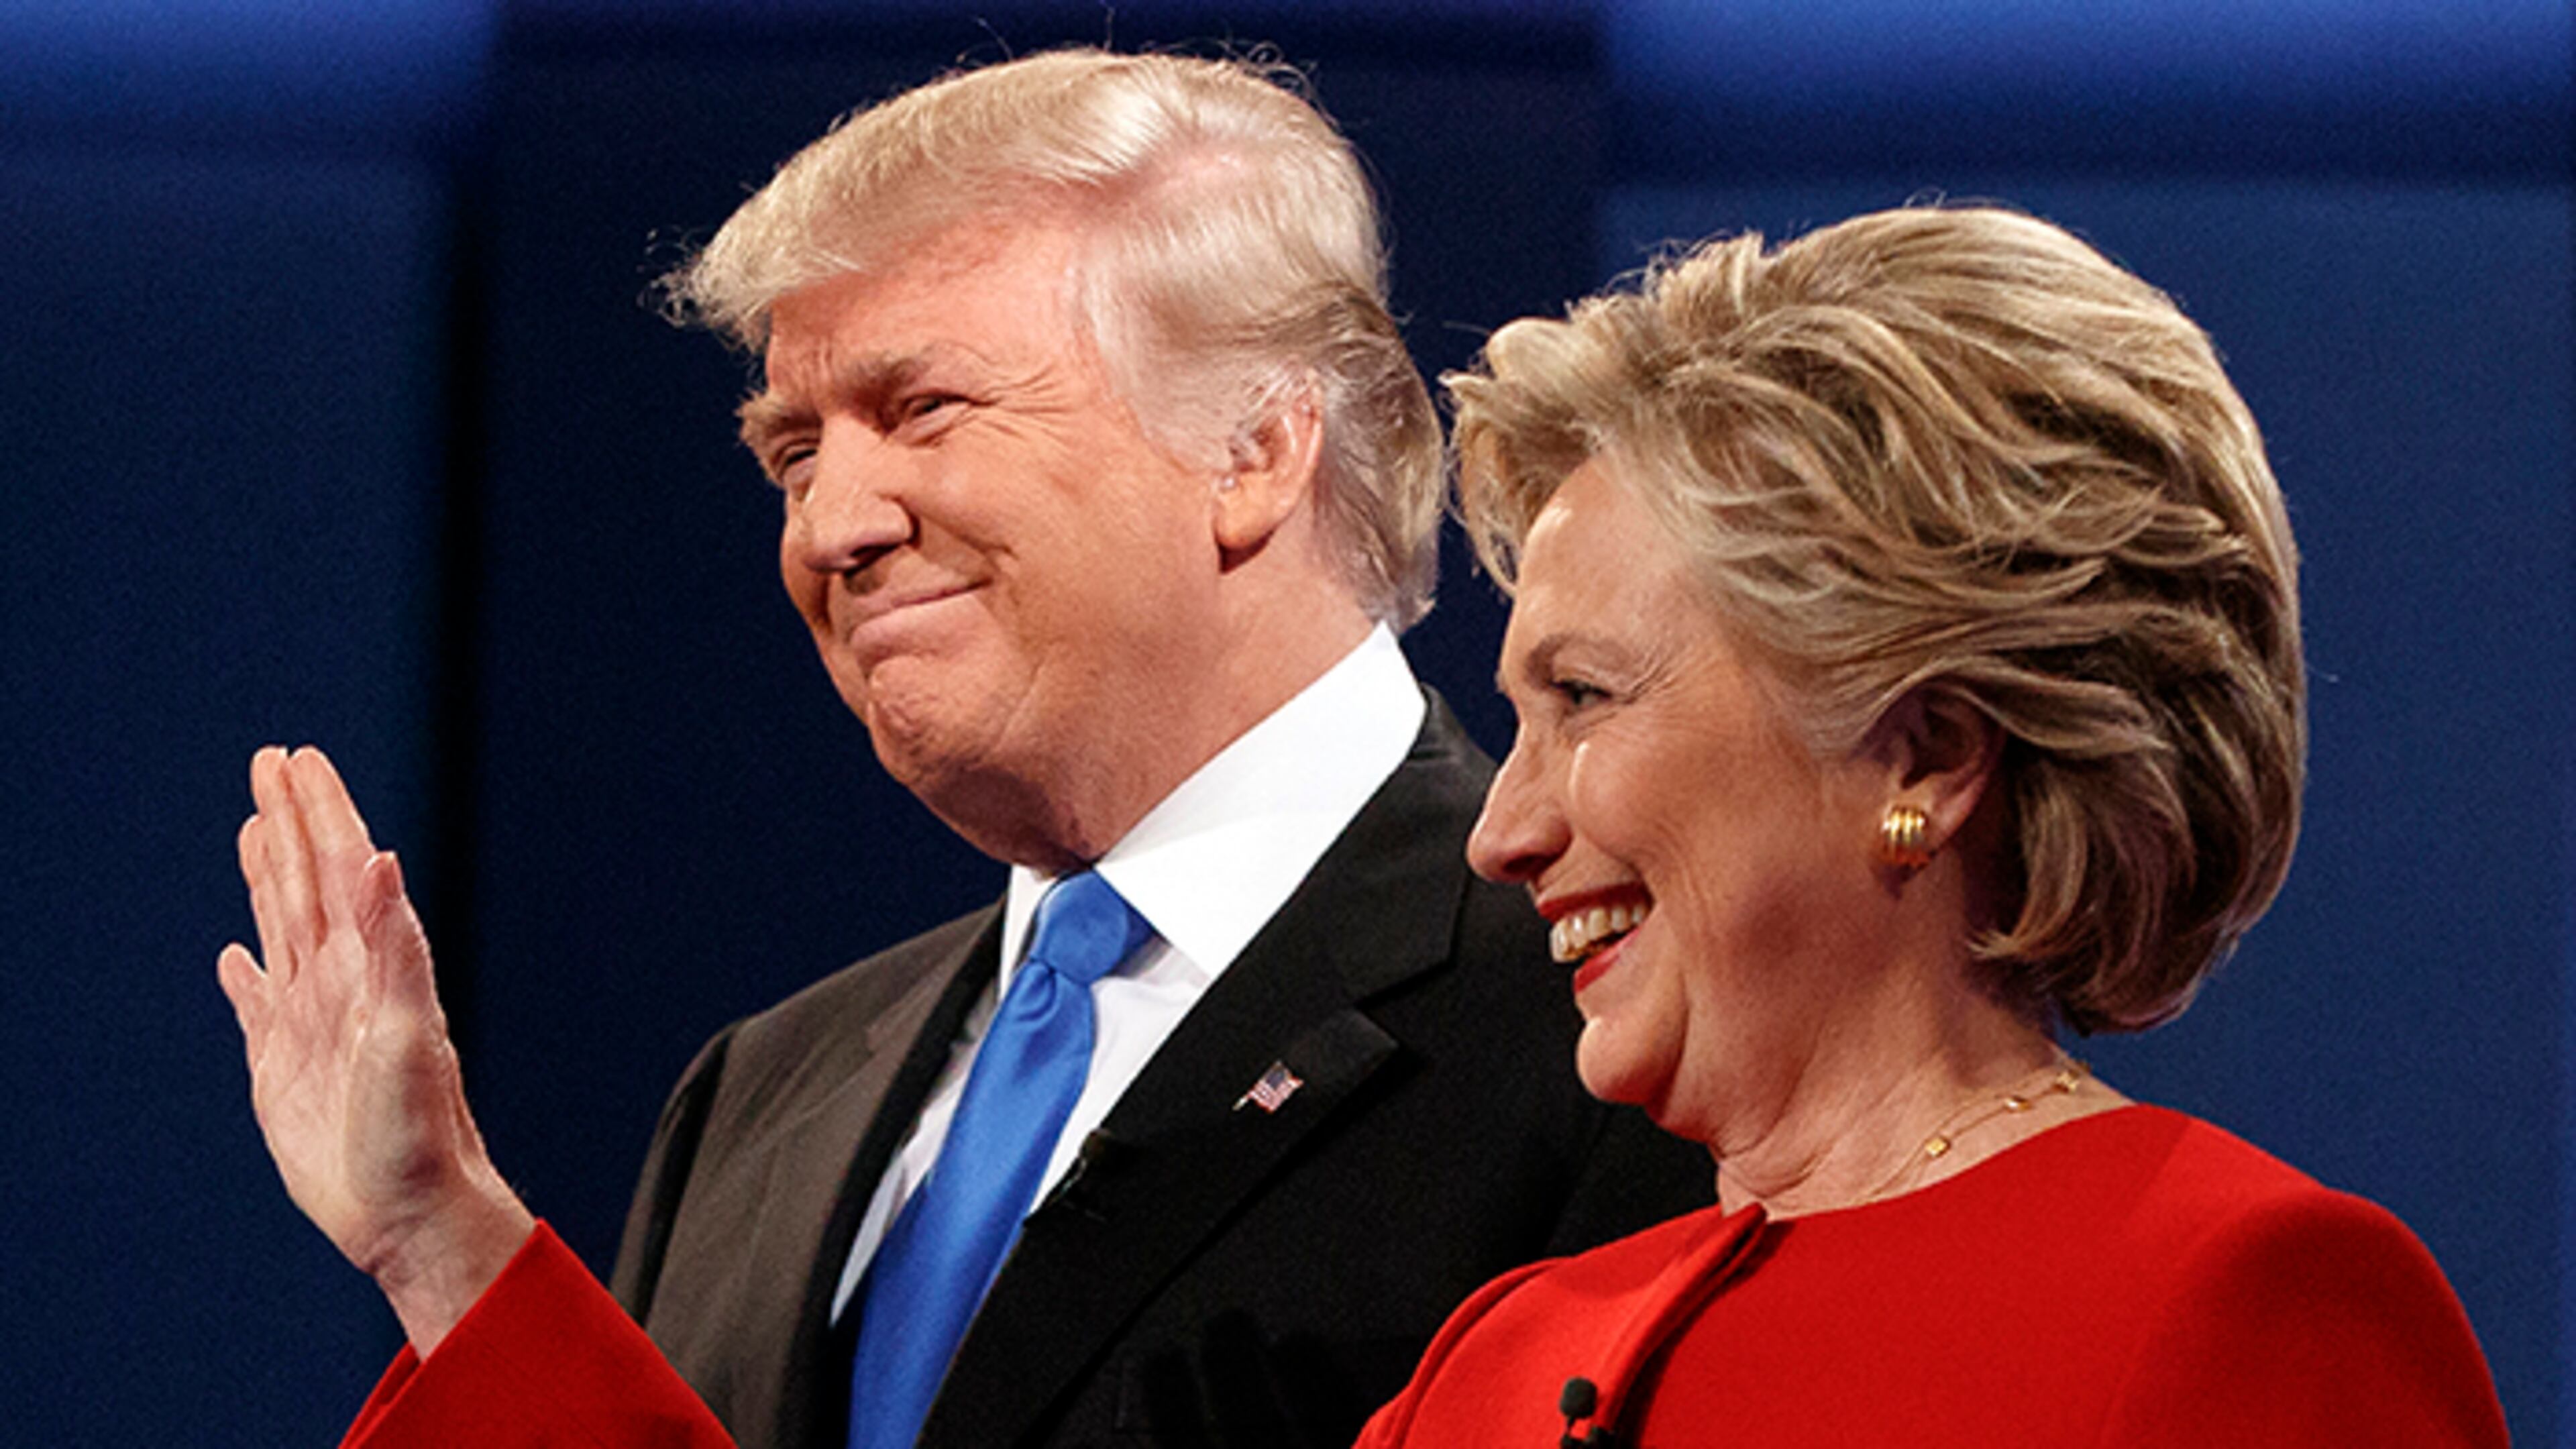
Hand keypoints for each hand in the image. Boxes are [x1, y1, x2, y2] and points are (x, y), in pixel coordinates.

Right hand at [217, 745, 533, 1353]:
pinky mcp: (283, 1071)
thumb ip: (394, 944)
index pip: (341, 866)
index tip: (299, 758)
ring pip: (284, 928)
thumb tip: (381, 859)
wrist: (410, 1209)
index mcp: (373, 967)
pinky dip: (246, 976)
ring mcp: (311, 1024)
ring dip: (269, 876)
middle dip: (290, 821)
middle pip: (308, 882)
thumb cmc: (418, 1130)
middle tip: (270, 762)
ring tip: (256, 828)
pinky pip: (258, 1007)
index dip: (321, 810)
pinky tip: (235, 957)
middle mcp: (343, 984)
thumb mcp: (407, 1030)